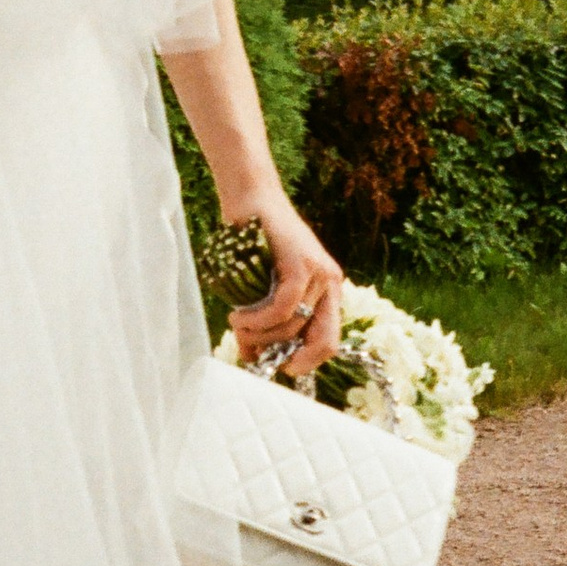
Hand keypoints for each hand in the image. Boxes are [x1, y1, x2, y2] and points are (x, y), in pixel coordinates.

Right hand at [228, 190, 343, 381]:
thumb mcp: (263, 288)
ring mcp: (319, 272)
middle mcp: (331, 283)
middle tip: (252, 351)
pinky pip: (283, 307)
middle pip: (321, 341)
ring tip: (236, 325)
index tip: (278, 367)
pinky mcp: (301, 264)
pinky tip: (240, 317)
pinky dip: (259, 319)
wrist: (251, 198)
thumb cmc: (252, 243)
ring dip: (259, 334)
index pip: (329, 342)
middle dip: (283, 355)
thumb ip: (266, 321)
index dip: (306, 362)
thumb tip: (252, 358)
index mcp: (328, 291)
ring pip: (293, 325)